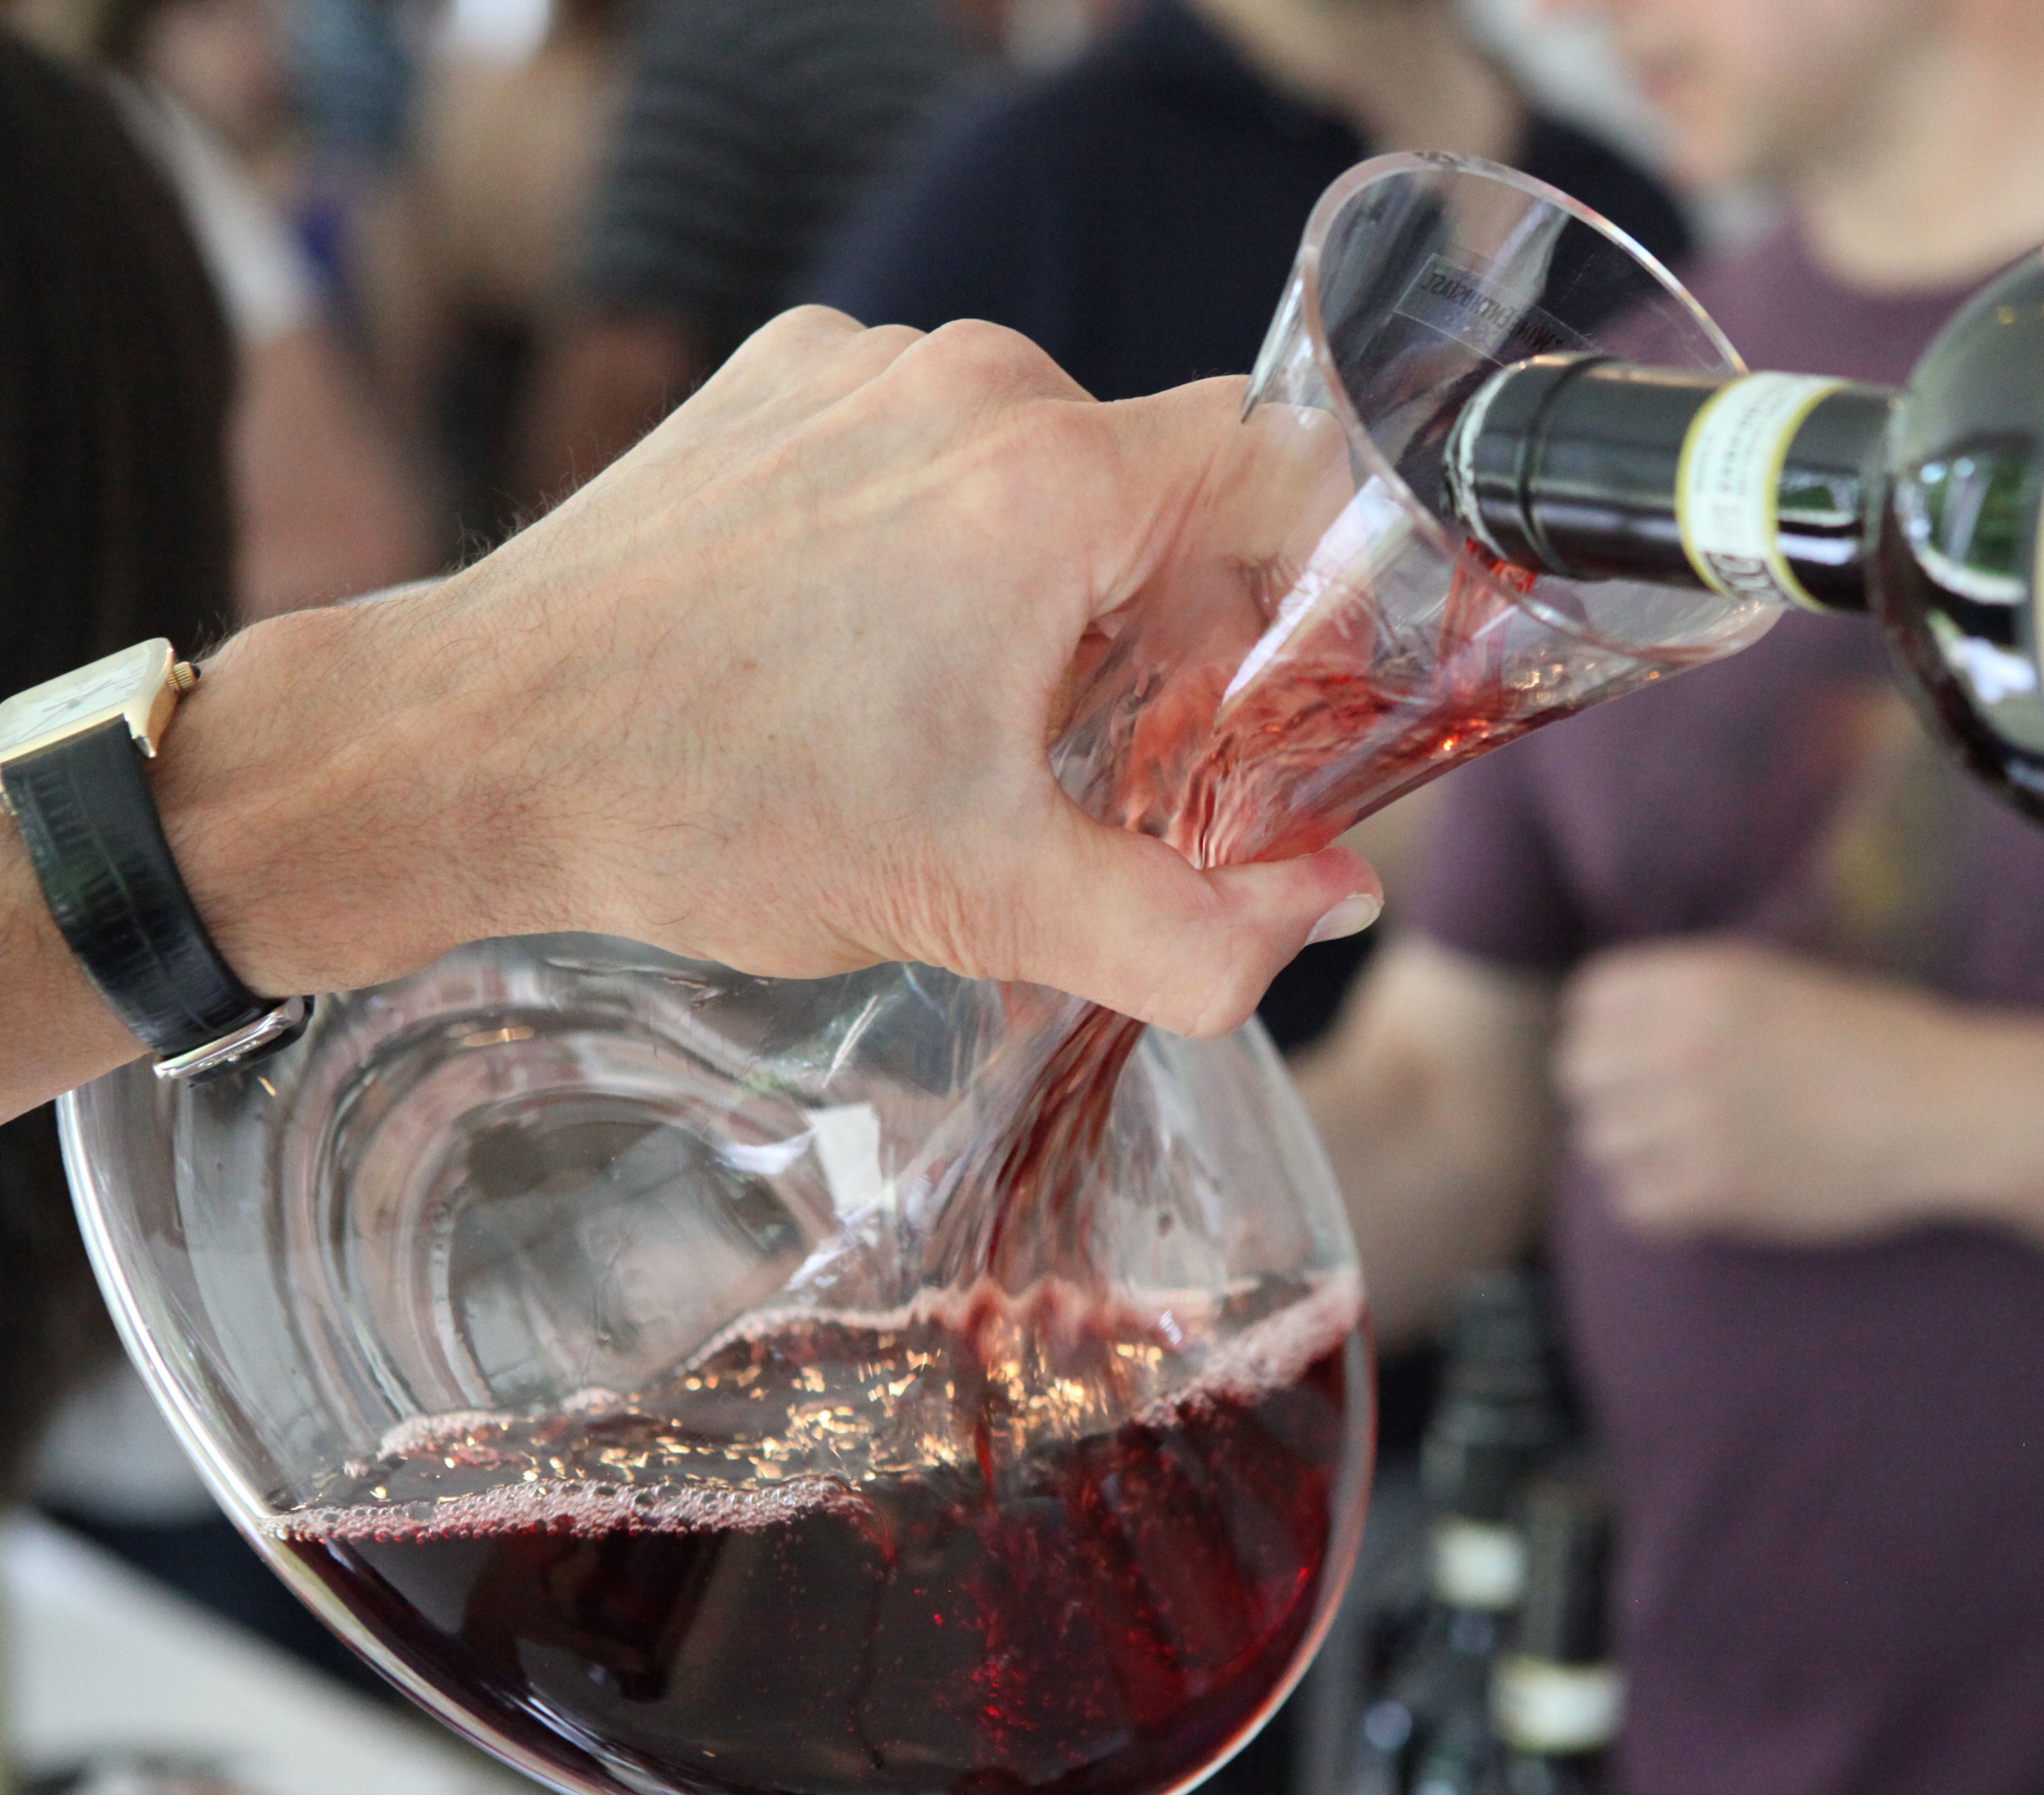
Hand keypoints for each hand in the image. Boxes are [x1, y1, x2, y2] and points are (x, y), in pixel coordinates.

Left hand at [165, 313, 1379, 1042]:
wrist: (467, 750)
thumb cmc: (718, 809)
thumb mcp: (985, 902)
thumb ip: (1194, 930)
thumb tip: (1327, 907)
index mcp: (1044, 482)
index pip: (1274, 472)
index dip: (1302, 587)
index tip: (1263, 696)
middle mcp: (961, 382)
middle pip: (1156, 484)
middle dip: (1165, 621)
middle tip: (1107, 757)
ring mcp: (855, 365)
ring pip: (1040, 465)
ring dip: (1051, 584)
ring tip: (972, 716)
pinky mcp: (773, 382)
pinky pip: (925, 444)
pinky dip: (939, 539)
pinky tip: (869, 652)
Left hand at [1553, 939, 2022, 1243]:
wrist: (1949, 1109)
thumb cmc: (1876, 1042)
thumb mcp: (1775, 981)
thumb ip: (1692, 996)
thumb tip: (1612, 1031)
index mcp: (1703, 979)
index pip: (1588, 1001)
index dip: (1605, 1030)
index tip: (1636, 1055)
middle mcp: (1687, 1042)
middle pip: (1579, 1073)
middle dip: (1612, 1092)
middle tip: (1659, 1112)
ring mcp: (1698, 1118)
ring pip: (1600, 1144)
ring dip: (1634, 1152)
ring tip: (1685, 1155)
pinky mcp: (1718, 1190)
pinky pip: (1635, 1205)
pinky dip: (1658, 1205)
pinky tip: (1700, 1196)